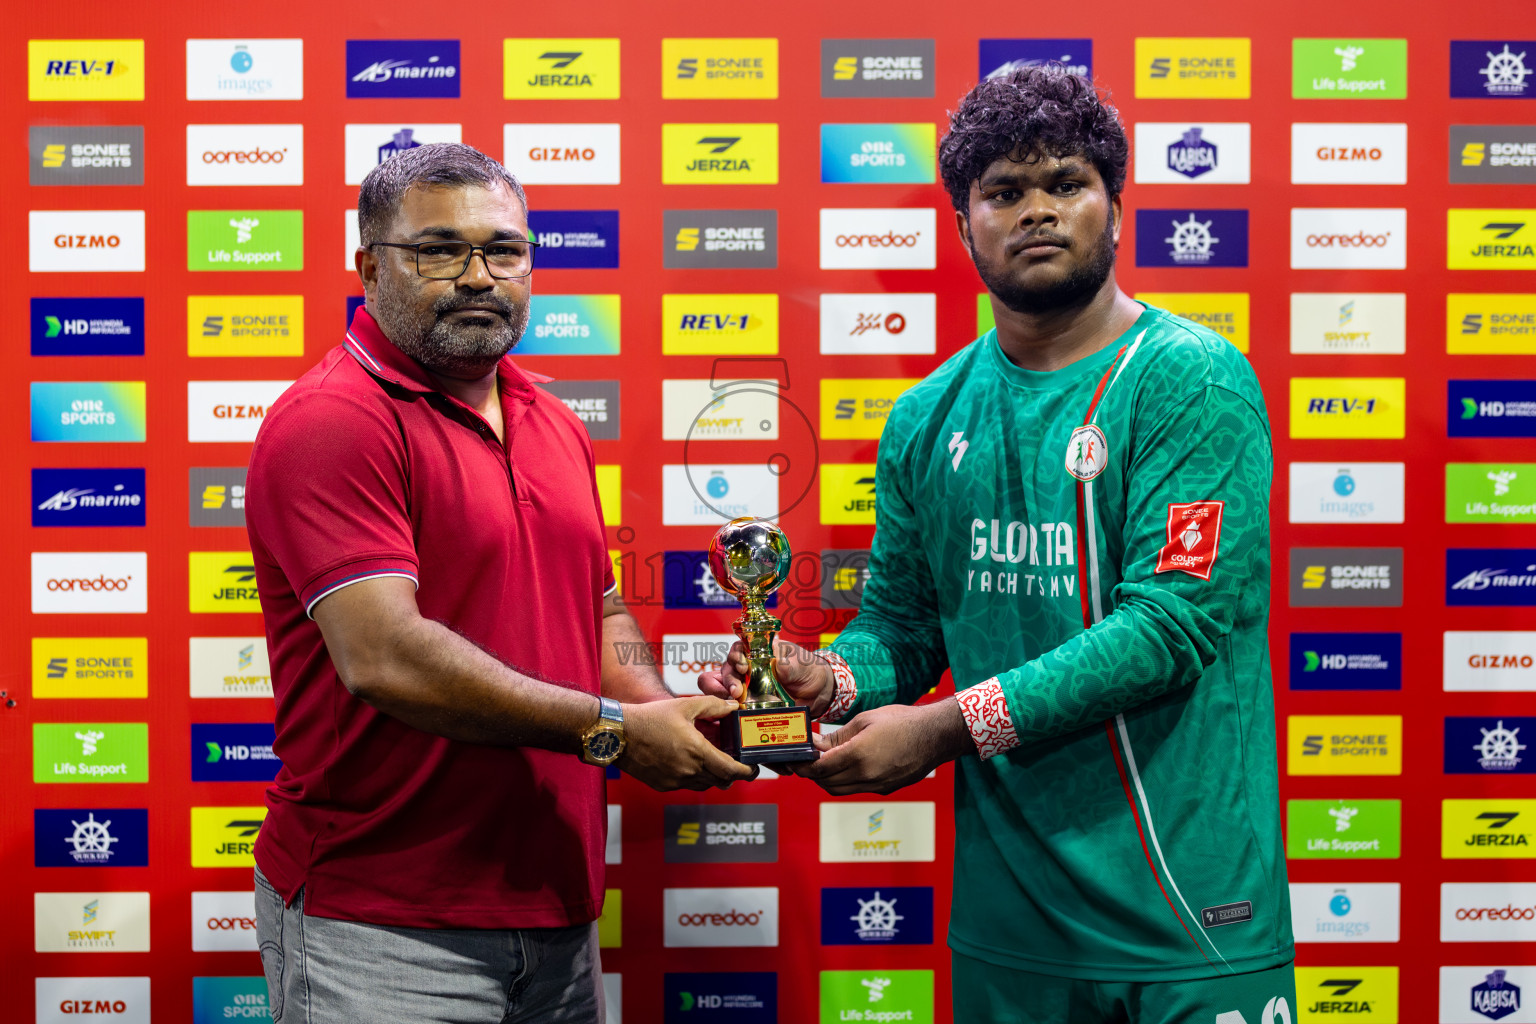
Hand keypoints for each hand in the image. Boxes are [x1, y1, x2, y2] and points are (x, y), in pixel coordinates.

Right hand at [617, 696, 757, 791]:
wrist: (618, 734)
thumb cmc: (650, 718)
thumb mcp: (684, 706)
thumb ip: (712, 706)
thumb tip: (732, 706)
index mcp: (697, 751)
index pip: (731, 770)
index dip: (746, 772)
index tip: (753, 769)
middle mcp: (689, 771)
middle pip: (721, 781)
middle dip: (731, 774)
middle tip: (736, 763)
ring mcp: (675, 781)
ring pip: (705, 785)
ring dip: (713, 776)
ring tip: (712, 760)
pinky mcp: (663, 786)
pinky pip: (687, 785)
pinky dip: (694, 777)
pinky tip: (689, 762)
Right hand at [696, 640, 834, 717]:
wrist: (819, 692)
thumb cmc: (808, 669)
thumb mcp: (800, 663)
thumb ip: (788, 663)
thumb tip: (777, 663)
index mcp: (759, 652)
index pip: (738, 649)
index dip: (735, 656)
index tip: (743, 666)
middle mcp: (749, 668)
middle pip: (726, 669)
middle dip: (727, 678)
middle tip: (736, 690)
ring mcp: (749, 686)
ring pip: (726, 687)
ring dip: (725, 692)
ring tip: (736, 699)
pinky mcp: (751, 704)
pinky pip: (736, 705)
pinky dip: (732, 708)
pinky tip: (737, 711)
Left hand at [793, 700, 972, 795]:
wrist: (936, 735)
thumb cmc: (902, 721)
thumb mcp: (865, 720)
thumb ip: (838, 737)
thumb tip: (816, 745)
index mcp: (858, 755)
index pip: (820, 769)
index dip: (804, 766)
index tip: (797, 760)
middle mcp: (866, 775)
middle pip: (826, 784)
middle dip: (812, 774)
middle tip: (807, 761)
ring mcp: (877, 785)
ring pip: (840, 790)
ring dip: (827, 780)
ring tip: (825, 763)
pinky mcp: (886, 788)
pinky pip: (857, 789)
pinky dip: (845, 781)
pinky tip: (846, 766)